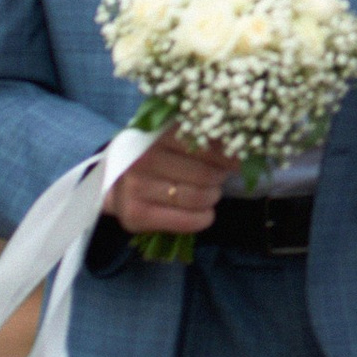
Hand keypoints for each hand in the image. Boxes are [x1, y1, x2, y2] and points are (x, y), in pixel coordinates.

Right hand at [106, 131, 233, 235]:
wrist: (113, 180)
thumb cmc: (153, 154)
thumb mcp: (171, 135)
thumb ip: (200, 134)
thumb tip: (242, 140)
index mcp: (155, 134)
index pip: (204, 145)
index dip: (228, 155)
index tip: (237, 159)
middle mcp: (142, 160)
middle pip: (205, 174)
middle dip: (220, 177)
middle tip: (219, 176)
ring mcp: (136, 189)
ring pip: (198, 198)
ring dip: (213, 197)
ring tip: (210, 192)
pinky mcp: (135, 215)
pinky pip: (186, 221)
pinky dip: (204, 218)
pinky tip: (205, 212)